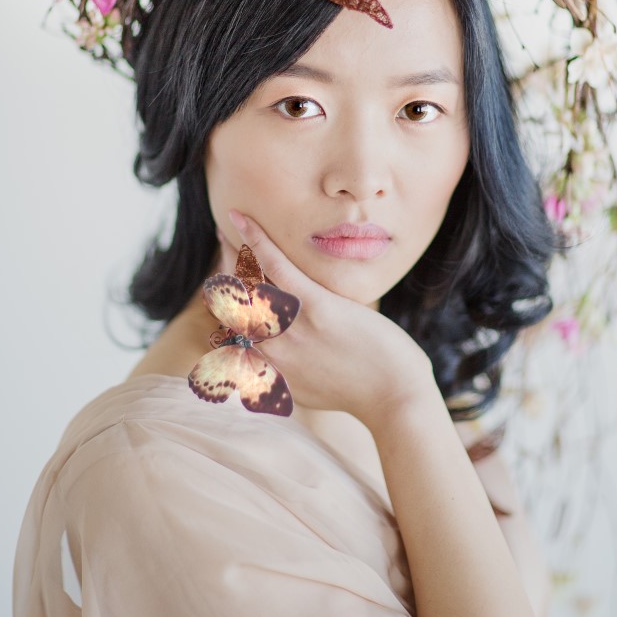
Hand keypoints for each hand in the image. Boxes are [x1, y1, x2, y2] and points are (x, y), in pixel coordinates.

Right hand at [213, 210, 437, 428]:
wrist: (395, 398)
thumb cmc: (364, 394)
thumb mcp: (311, 392)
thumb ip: (287, 377)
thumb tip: (275, 367)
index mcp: (269, 367)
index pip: (228, 332)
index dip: (221, 308)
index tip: (222, 291)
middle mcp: (270, 348)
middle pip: (229, 304)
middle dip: (223, 274)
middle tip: (227, 250)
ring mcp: (290, 326)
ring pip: (245, 280)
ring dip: (233, 252)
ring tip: (231, 232)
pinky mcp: (314, 305)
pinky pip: (274, 265)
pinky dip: (255, 239)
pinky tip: (242, 219)